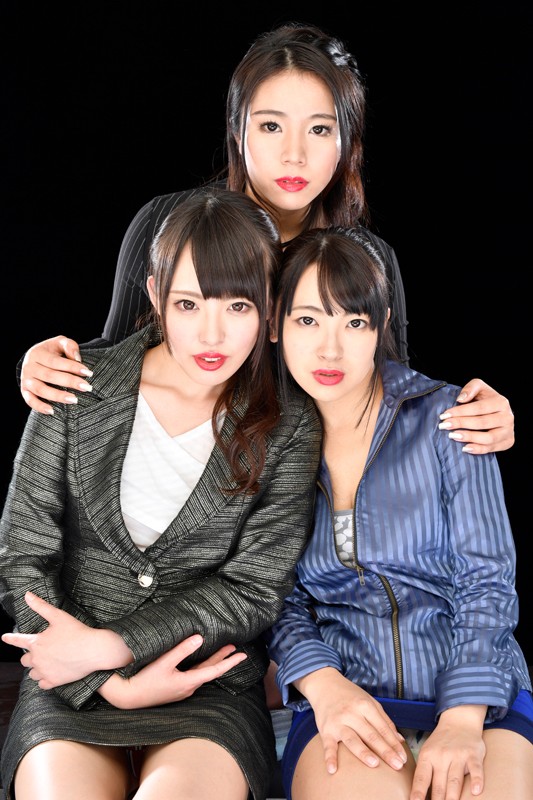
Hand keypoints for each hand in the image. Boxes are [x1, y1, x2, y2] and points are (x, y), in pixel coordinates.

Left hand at [1, 591, 131, 686]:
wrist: (94, 650)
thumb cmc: (77, 631)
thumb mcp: (58, 616)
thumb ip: (40, 606)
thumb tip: (27, 595)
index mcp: (36, 642)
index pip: (18, 641)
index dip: (10, 638)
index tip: (4, 637)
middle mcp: (37, 659)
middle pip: (25, 660)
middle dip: (30, 655)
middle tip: (42, 650)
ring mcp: (45, 671)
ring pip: (32, 673)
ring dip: (36, 668)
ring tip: (46, 662)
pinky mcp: (53, 681)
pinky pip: (41, 684)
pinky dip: (44, 680)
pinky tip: (50, 674)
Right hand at [20, 335, 92, 413]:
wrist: (35, 358)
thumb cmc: (52, 351)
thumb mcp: (60, 343)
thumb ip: (69, 346)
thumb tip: (77, 359)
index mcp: (37, 353)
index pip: (56, 362)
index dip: (72, 367)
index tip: (88, 373)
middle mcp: (29, 367)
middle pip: (49, 376)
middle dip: (70, 382)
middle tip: (87, 387)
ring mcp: (25, 380)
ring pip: (40, 389)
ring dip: (57, 396)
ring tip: (74, 400)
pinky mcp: (25, 391)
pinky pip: (30, 401)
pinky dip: (40, 407)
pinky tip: (52, 411)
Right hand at [98, 636, 247, 708]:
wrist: (128, 697)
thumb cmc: (145, 680)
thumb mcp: (164, 662)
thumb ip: (182, 650)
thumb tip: (200, 638)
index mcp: (188, 682)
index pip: (215, 670)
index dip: (229, 662)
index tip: (242, 656)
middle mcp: (188, 688)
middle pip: (210, 671)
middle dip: (223, 659)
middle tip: (236, 649)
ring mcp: (182, 690)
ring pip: (202, 673)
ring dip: (213, 663)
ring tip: (222, 652)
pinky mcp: (175, 689)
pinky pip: (193, 676)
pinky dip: (202, 666)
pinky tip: (200, 661)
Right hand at [296, 668, 406, 774]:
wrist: (325, 685)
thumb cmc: (350, 696)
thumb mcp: (369, 701)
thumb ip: (384, 720)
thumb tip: (400, 741)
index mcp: (366, 706)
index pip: (383, 728)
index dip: (394, 744)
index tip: (403, 758)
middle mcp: (352, 714)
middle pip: (371, 735)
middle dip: (385, 751)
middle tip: (398, 765)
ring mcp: (338, 722)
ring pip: (352, 739)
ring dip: (363, 752)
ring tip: (374, 764)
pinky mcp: (325, 729)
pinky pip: (328, 745)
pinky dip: (329, 757)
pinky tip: (333, 769)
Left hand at [410, 705, 485, 799]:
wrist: (459, 720)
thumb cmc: (441, 743)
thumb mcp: (428, 752)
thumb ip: (425, 772)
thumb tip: (419, 796)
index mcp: (427, 756)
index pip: (421, 778)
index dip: (418, 793)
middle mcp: (441, 756)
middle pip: (439, 785)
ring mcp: (458, 755)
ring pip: (455, 781)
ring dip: (453, 797)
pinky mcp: (473, 755)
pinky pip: (475, 770)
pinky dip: (476, 781)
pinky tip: (476, 791)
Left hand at [438, 378, 513, 454]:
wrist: (498, 412)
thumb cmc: (485, 399)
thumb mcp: (479, 387)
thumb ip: (471, 388)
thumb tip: (461, 399)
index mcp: (501, 402)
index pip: (479, 408)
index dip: (461, 411)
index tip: (444, 415)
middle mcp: (508, 417)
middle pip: (482, 422)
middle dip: (461, 424)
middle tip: (444, 426)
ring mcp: (509, 431)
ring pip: (488, 438)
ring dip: (468, 437)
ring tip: (452, 436)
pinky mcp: (508, 442)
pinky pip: (492, 448)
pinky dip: (478, 450)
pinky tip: (464, 448)